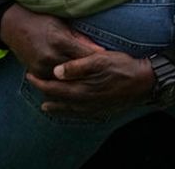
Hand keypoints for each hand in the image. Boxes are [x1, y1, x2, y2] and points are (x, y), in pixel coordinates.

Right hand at [0, 4, 101, 78]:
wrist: (13, 25)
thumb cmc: (41, 19)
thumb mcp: (62, 24)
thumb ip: (80, 38)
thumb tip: (100, 50)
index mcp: (59, 41)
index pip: (84, 56)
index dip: (98, 61)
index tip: (110, 65)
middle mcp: (50, 56)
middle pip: (77, 71)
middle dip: (90, 74)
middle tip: (105, 78)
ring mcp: (41, 67)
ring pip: (65, 80)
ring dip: (77, 81)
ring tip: (93, 83)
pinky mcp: (35, 73)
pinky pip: (53, 82)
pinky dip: (63, 82)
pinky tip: (75, 83)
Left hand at [26, 50, 155, 116]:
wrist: (144, 81)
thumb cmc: (122, 66)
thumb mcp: (99, 59)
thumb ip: (76, 66)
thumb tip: (56, 71)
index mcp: (82, 89)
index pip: (54, 88)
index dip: (40, 82)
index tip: (29, 74)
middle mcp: (86, 102)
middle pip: (59, 100)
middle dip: (44, 93)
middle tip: (34, 84)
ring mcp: (94, 108)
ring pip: (69, 110)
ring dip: (56, 107)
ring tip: (45, 107)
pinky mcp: (102, 109)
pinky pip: (81, 115)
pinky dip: (70, 113)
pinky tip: (70, 111)